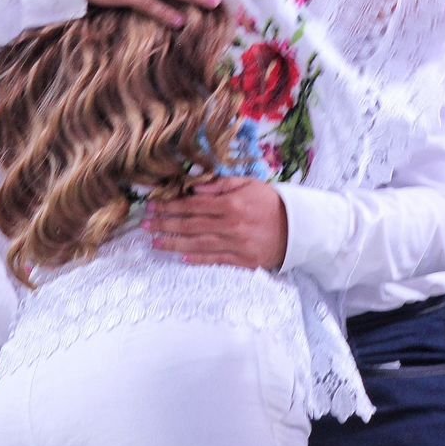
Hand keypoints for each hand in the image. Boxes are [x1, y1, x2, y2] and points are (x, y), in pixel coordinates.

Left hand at [143, 177, 287, 268]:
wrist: (298, 228)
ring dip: (174, 243)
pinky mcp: (242, 261)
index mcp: (231, 204)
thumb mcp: (248, 184)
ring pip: (198, 244)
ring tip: (154, 242)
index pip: (193, 205)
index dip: (171, 206)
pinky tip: (180, 257)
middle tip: (145, 224)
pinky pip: (214, 260)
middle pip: (191, 225)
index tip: (154, 206)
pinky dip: (196, 259)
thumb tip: (193, 185)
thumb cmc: (270, 202)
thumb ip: (220, 184)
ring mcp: (235, 245)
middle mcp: (230, 225)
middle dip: (166, 224)